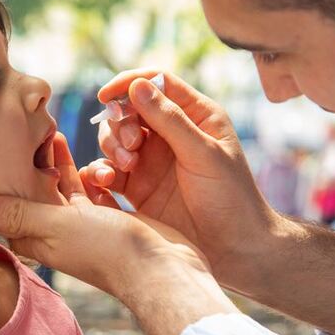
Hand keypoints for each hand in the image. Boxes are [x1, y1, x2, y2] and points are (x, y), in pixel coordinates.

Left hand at [0, 133, 208, 294]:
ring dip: (59, 162)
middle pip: (36, 193)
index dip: (2, 181)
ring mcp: (85, 225)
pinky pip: (92, 188)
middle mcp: (59, 233)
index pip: (10, 209)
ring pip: (64, 188)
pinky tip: (88, 150)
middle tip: (23, 130)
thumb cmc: (108, 250)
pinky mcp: (110, 216)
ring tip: (52, 131)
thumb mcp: (57, 226)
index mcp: (40, 238)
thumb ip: (17, 214)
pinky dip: (88, 170)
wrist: (164, 268)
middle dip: (29, 164)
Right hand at [82, 69, 284, 291]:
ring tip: (126, 166)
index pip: (157, 83)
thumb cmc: (231, 197)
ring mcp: (152, 161)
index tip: (106, 95)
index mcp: (195, 115)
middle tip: (131, 147)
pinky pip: (108, 170)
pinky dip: (100, 171)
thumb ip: (170, 119)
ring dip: (111, 146)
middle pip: (129, 110)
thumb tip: (137, 85)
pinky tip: (104, 181)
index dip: (129, 84)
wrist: (234, 250)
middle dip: (121, 122)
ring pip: (115, 138)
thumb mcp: (203, 153)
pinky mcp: (138, 188)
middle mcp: (170, 134)